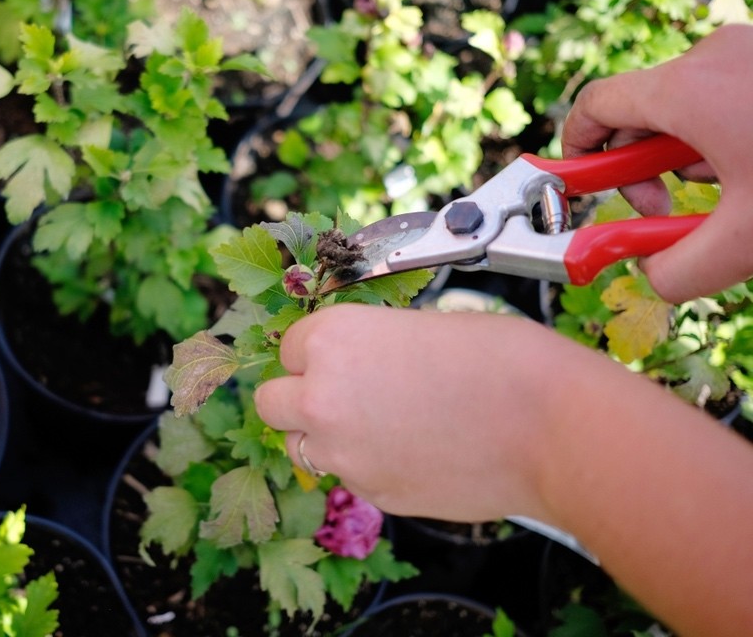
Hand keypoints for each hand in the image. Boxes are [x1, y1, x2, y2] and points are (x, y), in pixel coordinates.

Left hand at [254, 302, 628, 523]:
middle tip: (342, 396)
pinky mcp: (373, 493)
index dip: (317, 352)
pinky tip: (414, 451)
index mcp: (333, 339)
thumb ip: (369, 348)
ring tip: (382, 426)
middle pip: (272, 403)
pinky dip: (368, 465)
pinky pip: (349, 476)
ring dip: (326, 436)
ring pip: (302, 446)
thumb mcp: (421, 328)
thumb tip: (358, 365)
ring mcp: (343, 452)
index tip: (342, 358)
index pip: (290, 348)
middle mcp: (322, 396)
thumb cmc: (499, 359)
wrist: (548, 425)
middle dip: (299, 398)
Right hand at [561, 23, 752, 302]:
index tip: (583, 193)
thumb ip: (675, 270)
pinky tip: (752, 173)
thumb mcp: (746, 242)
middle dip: (640, 170)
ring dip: (686, 159)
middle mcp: (711, 58)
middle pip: (638, 113)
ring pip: (684, 109)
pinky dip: (721, 141)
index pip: (594, 108)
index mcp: (686, 89)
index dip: (576, 154)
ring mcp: (747, 54)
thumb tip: (651, 275)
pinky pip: (722, 98)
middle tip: (663, 211)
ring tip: (726, 194)